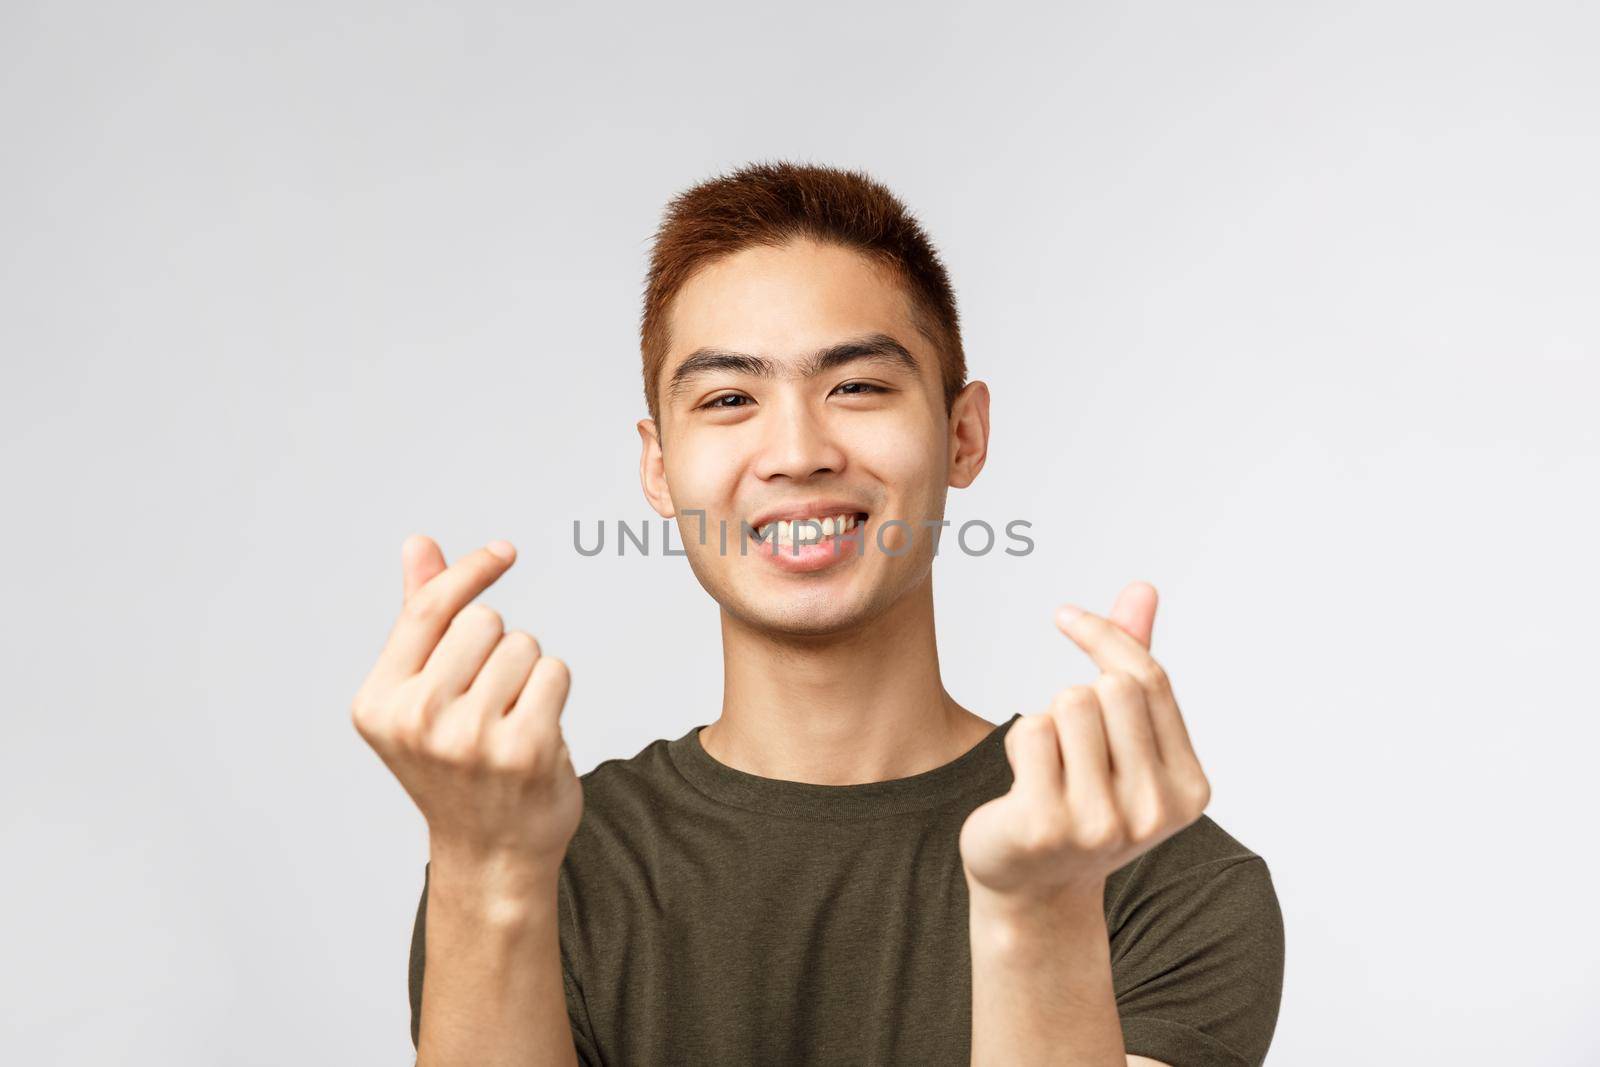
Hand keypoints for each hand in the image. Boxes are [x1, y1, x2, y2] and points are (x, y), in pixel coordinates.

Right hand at [351, 535, 580, 875]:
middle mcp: (417, 720)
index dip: (470, 570)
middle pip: (484, 621)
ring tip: (510, 718)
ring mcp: (470, 739)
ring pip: (524, 644)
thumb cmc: (457, 764)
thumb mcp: (422, 693)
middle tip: (490, 698)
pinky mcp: (524, 750)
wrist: (491, 853)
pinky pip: (555, 671)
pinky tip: (536, 730)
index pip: (429, 608)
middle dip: (498, 645)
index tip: (504, 550)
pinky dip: (554, 691)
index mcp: (379, 703)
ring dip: (528, 671)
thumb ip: (420, 617)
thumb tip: (419, 543)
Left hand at [960, 582, 1210, 903]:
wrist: (1032, 891)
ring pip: (1068, 705)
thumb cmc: (1080, 802)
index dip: (1106, 636)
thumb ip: (1134, 664)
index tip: (1067, 616)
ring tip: (1048, 769)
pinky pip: (1029, 731)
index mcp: (1189, 789)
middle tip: (1067, 746)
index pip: (1150, 679)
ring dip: (1045, 723)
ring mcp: (1101, 822)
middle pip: (1110, 687)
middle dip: (1076, 697)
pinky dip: (1017, 744)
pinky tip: (1022, 784)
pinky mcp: (1046, 824)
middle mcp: (1154, 810)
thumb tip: (1143, 587)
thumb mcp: (1121, 740)